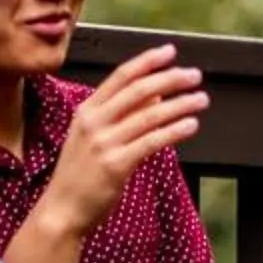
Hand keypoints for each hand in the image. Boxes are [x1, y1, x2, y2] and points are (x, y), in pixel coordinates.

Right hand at [42, 45, 208, 233]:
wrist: (61, 211)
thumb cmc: (80, 175)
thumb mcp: (94, 137)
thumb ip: (123, 115)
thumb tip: (156, 95)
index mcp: (86, 111)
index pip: (121, 76)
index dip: (147, 61)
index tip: (170, 52)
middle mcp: (93, 123)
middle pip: (138, 90)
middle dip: (170, 79)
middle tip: (194, 76)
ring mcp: (103, 143)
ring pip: (150, 115)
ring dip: (180, 104)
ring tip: (201, 99)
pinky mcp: (115, 165)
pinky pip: (152, 142)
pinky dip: (175, 130)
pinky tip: (191, 124)